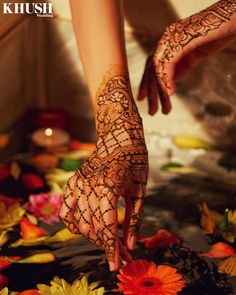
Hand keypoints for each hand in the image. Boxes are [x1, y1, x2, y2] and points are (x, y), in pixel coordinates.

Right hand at [59, 74, 147, 270]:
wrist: (120, 137)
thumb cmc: (135, 161)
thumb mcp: (140, 191)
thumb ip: (134, 218)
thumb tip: (131, 244)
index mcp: (108, 187)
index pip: (107, 227)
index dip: (111, 249)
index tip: (116, 264)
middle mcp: (89, 187)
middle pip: (93, 227)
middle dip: (107, 246)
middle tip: (120, 255)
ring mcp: (79, 184)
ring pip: (79, 222)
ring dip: (92, 236)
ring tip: (106, 241)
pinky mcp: (74, 182)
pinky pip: (66, 209)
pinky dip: (72, 223)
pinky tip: (83, 228)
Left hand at [138, 0, 235, 114]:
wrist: (234, 18)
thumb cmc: (218, 32)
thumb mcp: (195, 54)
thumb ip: (182, 64)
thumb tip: (172, 79)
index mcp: (169, 42)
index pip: (152, 65)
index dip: (147, 83)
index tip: (146, 99)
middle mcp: (168, 38)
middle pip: (152, 68)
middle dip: (151, 92)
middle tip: (151, 112)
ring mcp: (174, 37)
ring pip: (158, 68)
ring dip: (160, 91)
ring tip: (164, 109)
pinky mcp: (183, 38)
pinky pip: (169, 63)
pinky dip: (167, 79)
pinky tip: (171, 93)